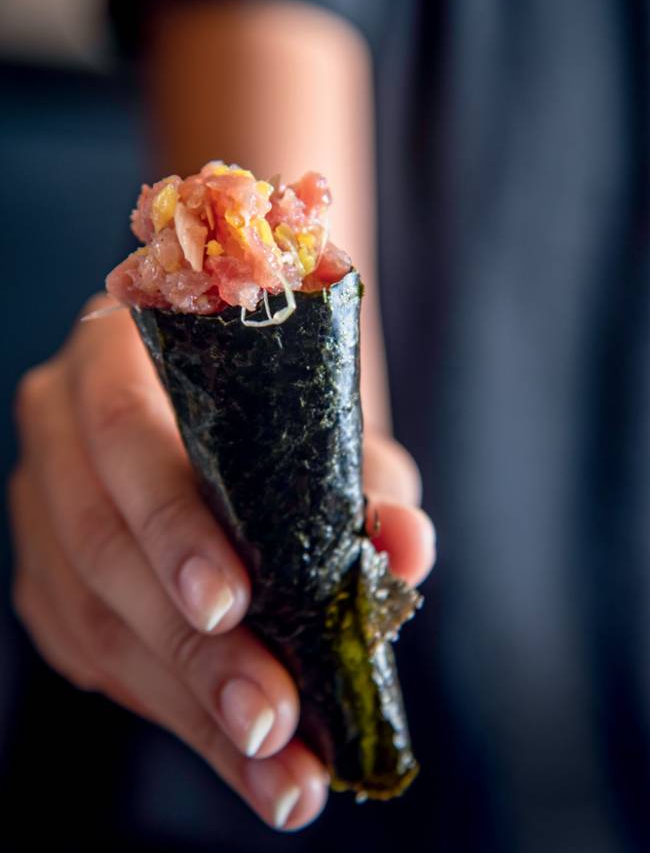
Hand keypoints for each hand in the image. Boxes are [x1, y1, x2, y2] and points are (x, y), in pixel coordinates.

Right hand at [8, 293, 434, 830]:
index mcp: (119, 355)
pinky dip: (160, 702)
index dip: (171, 524)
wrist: (225, 393)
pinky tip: (222, 742)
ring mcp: (42, 500)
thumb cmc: (275, 401)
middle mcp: (62, 424)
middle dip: (189, 646)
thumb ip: (367, 476)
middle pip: (103, 544)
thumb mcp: (327, 421)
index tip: (235, 607)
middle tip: (268, 720)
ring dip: (183, 701)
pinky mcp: (44, 569)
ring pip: (89, 615)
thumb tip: (407, 549)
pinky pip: (83, 649)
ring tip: (269, 765)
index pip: (123, 433)